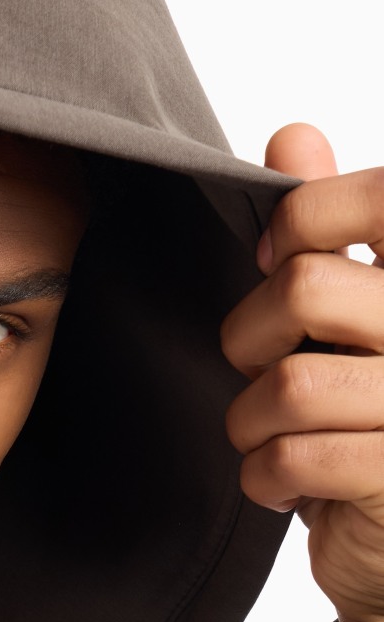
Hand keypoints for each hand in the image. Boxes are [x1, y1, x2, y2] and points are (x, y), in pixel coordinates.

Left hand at [221, 124, 383, 621]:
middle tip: (264, 372)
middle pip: (306, 290)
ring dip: (250, 422)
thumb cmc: (369, 415)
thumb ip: (333, 225)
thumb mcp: (355, 311)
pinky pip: (292, 458)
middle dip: (250, 339)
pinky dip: (263, 478)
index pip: (374, 196)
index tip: (278, 267)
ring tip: (273, 437)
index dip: (298, 225)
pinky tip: (286, 485)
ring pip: (286, 385)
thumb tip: (293, 136)